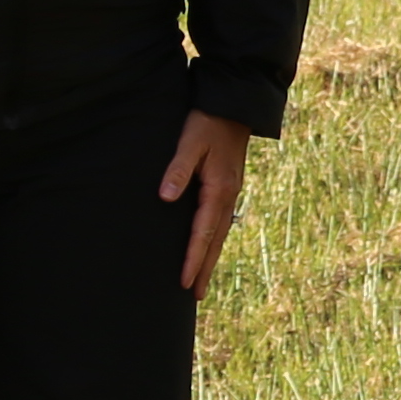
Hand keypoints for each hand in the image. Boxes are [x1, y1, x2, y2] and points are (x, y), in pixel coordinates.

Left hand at [157, 110, 254, 297]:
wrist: (236, 104)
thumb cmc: (209, 121)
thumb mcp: (190, 142)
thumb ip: (177, 170)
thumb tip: (164, 198)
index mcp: (219, 189)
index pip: (203, 232)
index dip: (193, 259)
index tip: (185, 282)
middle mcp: (228, 195)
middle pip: (216, 240)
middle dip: (205, 267)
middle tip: (196, 295)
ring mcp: (231, 191)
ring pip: (220, 232)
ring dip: (210, 256)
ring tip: (202, 279)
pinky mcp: (228, 185)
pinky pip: (221, 220)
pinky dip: (214, 239)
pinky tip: (209, 244)